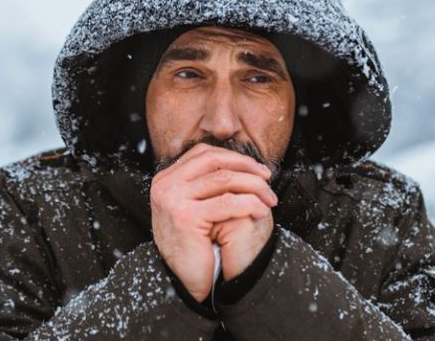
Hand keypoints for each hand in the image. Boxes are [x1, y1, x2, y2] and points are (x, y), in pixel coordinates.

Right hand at [150, 144, 276, 300]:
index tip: (256, 169)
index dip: (234, 157)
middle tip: (267, 178)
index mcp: (166, 179)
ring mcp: (172, 199)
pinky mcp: (185, 217)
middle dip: (246, 166)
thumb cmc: (194, 246)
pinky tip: (261, 211)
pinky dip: (250, 204)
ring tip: (269, 198)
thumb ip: (204, 184)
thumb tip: (237, 162)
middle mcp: (165, 185)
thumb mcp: (193, 207)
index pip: (204, 153)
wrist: (182, 281)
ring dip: (254, 186)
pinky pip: (227, 203)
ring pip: (224, 179)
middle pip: (213, 160)